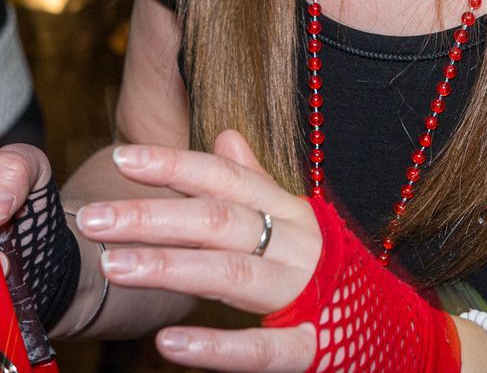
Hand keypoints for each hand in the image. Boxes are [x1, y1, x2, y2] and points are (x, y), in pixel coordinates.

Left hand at [76, 132, 321, 370]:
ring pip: (231, 275)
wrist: (394, 325)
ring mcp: (304, 295)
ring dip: (169, 268)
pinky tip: (168, 343)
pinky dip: (214, 346)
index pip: (224, 179)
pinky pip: (260, 349)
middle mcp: (295, 246)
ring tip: (114, 266)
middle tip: (91, 219)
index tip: (121, 158)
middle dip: (151, 217)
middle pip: (218, 222)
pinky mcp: (310, 347)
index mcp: (288, 212)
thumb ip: (255, 182)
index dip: (174, 165)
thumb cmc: (330, 269)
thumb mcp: (295, 219)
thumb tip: (223, 136)